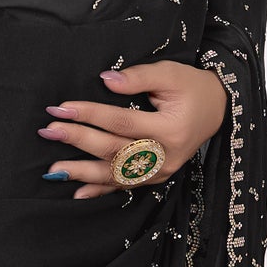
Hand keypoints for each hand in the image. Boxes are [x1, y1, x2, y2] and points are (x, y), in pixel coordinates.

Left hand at [40, 59, 228, 202]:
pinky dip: (100, 191)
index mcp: (170, 129)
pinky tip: (77, 193)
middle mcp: (165, 156)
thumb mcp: (170, 73)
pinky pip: (125, 187)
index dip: (90, 115)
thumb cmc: (192, 88)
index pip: (122, 122)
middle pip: (114, 150)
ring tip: (54, 168)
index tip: (61, 107)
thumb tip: (105, 80)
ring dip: (82, 172)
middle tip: (49, 131)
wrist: (217, 110)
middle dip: (79, 141)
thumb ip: (138, 76)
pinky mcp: (156, 178)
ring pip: (116, 174)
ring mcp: (161, 171)